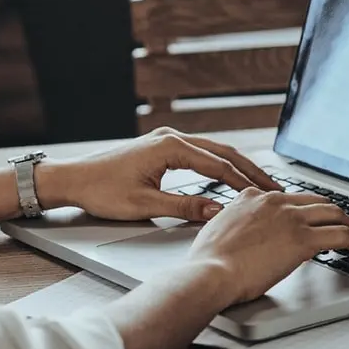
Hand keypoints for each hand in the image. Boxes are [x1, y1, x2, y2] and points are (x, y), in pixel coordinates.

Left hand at [38, 127, 282, 221]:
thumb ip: (185, 207)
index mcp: (170, 147)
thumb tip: (219, 210)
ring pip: (212, 151)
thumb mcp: (145, 205)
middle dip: (250, 171)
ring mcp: (166, 140)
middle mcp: (171, 138)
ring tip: (259, 184)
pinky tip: (230, 177)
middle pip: (222, 152)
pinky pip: (199, 154)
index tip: (267, 195)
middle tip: (275, 188)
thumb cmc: (102, 191)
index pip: (219, 165)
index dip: (245, 182)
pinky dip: (219, 165)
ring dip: (236, 167)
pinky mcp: (161, 148)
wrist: (73, 180)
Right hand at [189, 190, 348, 304]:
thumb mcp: (217, 230)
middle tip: (345, 227)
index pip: (290, 197)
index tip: (313, 220)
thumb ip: (234, 224)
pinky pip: (344, 236)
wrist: (209, 272)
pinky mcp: (304, 239)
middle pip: (318, 201)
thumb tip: (241, 233)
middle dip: (335, 214)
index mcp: (253, 196)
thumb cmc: (208, 261)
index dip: (306, 210)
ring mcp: (291, 218)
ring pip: (336, 214)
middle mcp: (275, 200)